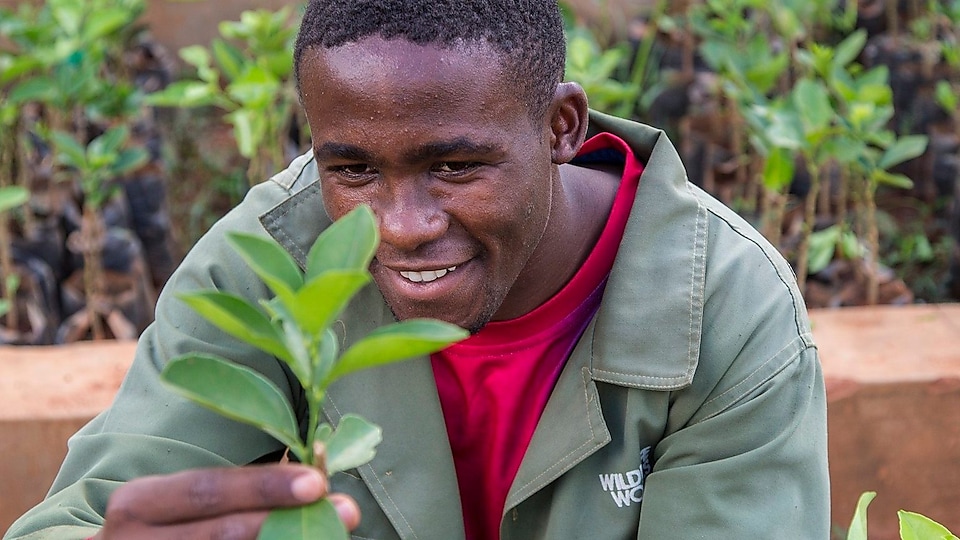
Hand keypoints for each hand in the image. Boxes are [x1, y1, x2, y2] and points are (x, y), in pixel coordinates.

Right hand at [91, 464, 360, 538]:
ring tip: (331, 535)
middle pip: (218, 535)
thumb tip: (318, 465)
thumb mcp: (184, 501)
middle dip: (282, 522)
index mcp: (139, 503)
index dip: (263, 486)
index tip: (317, 483)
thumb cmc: (165, 527)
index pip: (207, 489)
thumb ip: (242, 486)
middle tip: (346, 511)